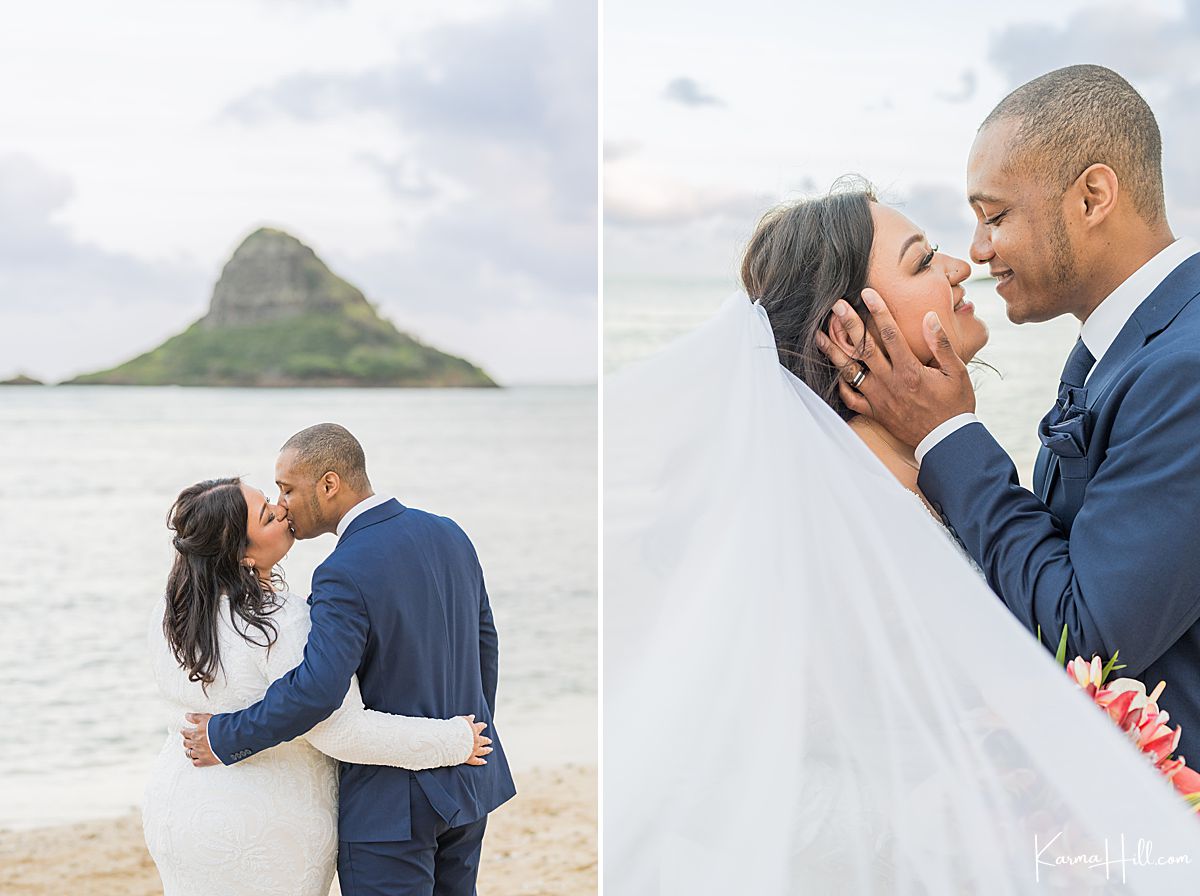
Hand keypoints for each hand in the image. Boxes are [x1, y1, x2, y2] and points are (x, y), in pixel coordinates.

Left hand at [181, 712, 218, 767]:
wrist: (230, 739)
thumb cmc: (220, 727)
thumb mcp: (207, 718)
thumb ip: (196, 717)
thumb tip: (186, 716)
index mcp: (195, 734)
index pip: (185, 733)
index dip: (184, 731)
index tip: (183, 730)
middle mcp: (195, 744)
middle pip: (186, 743)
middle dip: (186, 741)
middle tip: (187, 739)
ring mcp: (200, 753)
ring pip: (189, 753)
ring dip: (189, 751)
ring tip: (190, 749)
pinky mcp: (206, 761)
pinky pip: (196, 762)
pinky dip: (194, 760)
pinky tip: (195, 758)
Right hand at [458, 714, 491, 765]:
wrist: (450, 741)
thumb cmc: (454, 729)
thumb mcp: (461, 721)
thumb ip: (468, 719)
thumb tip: (473, 716)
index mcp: (474, 730)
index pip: (479, 727)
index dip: (482, 726)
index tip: (485, 725)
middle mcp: (475, 740)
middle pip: (483, 740)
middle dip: (486, 740)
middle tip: (490, 741)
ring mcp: (473, 750)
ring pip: (482, 750)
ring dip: (486, 750)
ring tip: (490, 749)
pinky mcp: (469, 758)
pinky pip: (476, 761)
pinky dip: (480, 761)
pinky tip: (484, 762)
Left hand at [815, 288, 975, 447]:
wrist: (946, 441)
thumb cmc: (955, 406)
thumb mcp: (957, 373)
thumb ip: (942, 345)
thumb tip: (930, 317)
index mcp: (910, 370)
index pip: (890, 334)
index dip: (878, 311)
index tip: (867, 293)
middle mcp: (889, 382)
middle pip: (864, 348)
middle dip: (848, 324)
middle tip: (836, 305)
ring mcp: (878, 398)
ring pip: (850, 371)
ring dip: (833, 352)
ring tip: (819, 335)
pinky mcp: (874, 412)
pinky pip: (850, 398)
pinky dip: (840, 385)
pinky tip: (834, 371)